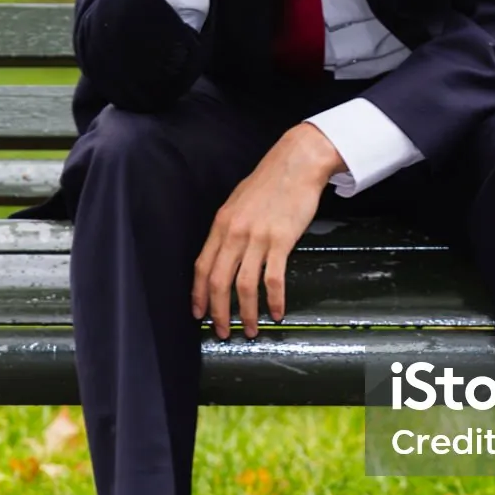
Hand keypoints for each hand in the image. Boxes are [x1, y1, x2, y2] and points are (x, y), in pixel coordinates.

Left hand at [193, 123, 343, 338]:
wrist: (296, 163)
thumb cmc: (269, 182)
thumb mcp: (237, 202)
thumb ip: (229, 228)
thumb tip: (223, 252)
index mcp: (221, 224)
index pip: (202, 267)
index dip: (198, 293)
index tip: (198, 313)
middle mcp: (234, 233)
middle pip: (219, 282)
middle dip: (218, 312)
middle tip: (222, 331)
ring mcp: (257, 238)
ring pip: (244, 286)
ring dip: (246, 313)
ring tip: (251, 330)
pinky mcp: (281, 241)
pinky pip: (273, 279)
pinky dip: (273, 300)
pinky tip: (276, 312)